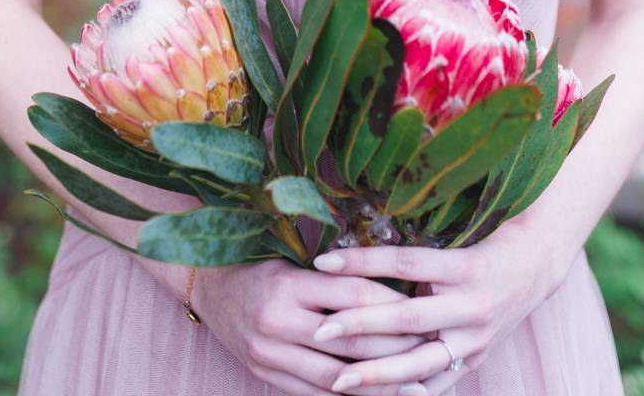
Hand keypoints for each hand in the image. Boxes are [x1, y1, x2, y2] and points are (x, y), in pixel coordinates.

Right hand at [193, 259, 427, 395]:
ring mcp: (268, 354)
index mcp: (287, 284)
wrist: (207, 286)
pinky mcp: (264, 374)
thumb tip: (396, 285)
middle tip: (436, 349)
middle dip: (398, 348)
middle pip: (351, 341)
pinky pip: (314, 392)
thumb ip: (335, 276)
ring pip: (337, 376)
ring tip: (418, 387)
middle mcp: (276, 320)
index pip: (354, 296)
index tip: (428, 308)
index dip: (394, 305)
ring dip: (381, 384)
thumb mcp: (293, 260)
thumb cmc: (258, 266)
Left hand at [310, 222, 566, 394]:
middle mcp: (473, 305)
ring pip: (421, 362)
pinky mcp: (477, 359)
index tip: (322, 260)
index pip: (405, 262)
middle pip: (408, 318)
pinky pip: (438, 384)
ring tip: (338, 380)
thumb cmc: (484, 241)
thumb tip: (352, 242)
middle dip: (360, 325)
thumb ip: (411, 250)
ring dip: (377, 374)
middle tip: (320, 329)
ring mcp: (477, 338)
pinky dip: (407, 393)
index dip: (362, 261)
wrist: (537, 265)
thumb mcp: (453, 239)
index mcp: (466, 267)